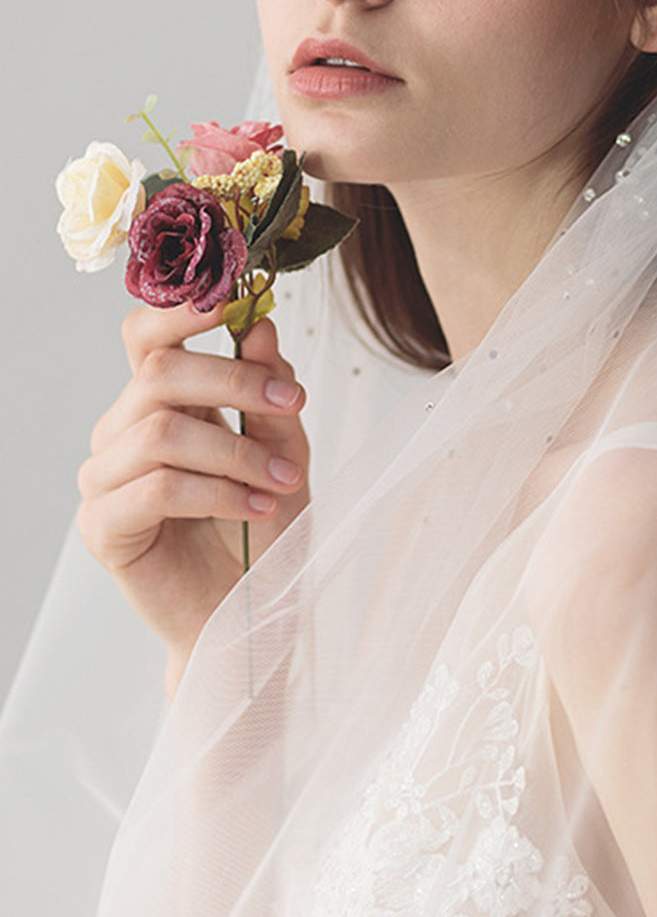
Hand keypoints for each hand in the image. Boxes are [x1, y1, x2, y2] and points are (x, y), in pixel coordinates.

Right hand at [77, 302, 309, 695]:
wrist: (251, 617)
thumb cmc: (264, 533)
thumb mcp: (286, 454)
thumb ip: (271, 394)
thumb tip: (262, 325)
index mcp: (161, 404)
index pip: (147, 335)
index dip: (182, 310)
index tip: (235, 300)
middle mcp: (124, 432)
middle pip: (157, 373)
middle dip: (234, 380)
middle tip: (293, 402)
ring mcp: (107, 479)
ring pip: (161, 431)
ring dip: (237, 452)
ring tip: (285, 481)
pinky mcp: (104, 527)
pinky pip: (156, 488)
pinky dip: (218, 492)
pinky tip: (258, 507)